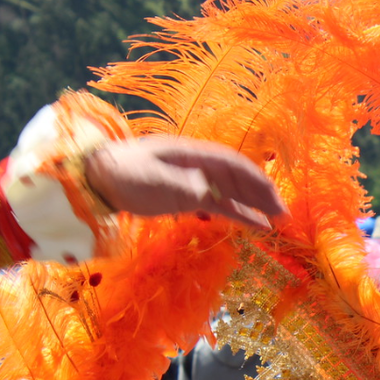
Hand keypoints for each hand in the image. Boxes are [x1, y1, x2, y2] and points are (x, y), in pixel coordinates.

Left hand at [85, 136, 285, 228]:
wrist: (94, 178)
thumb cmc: (121, 173)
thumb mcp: (148, 179)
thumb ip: (179, 185)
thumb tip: (206, 191)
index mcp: (193, 154)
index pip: (233, 165)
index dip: (257, 180)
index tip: (274, 198)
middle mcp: (199, 166)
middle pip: (239, 178)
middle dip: (263, 194)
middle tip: (285, 214)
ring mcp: (194, 181)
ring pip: (233, 193)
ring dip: (255, 205)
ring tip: (277, 221)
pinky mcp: (187, 198)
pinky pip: (220, 205)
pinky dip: (239, 214)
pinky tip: (255, 225)